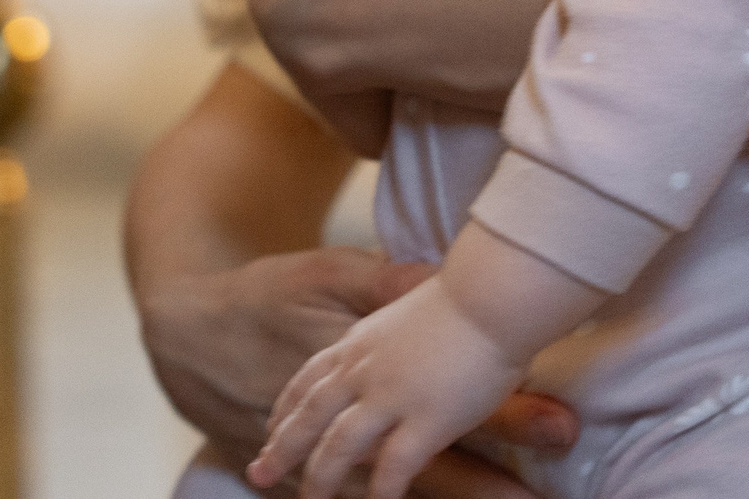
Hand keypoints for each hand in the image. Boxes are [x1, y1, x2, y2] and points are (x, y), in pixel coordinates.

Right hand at [138, 246, 572, 498]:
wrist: (188, 334)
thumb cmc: (265, 295)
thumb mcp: (321, 272)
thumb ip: (383, 284)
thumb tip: (438, 277)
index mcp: (352, 360)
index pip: (440, 393)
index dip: (502, 412)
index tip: (561, 425)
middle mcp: (340, 416)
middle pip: (424, 457)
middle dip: (486, 479)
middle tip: (541, 497)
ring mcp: (316, 452)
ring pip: (393, 488)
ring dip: (452, 496)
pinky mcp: (299, 473)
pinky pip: (352, 496)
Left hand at [251, 277, 530, 498]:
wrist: (492, 292)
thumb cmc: (469, 292)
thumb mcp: (411, 304)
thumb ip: (395, 331)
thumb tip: (400, 342)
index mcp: (361, 340)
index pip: (310, 378)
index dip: (288, 406)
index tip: (271, 426)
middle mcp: (365, 369)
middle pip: (311, 416)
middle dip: (282, 448)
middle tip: (258, 473)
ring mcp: (390, 396)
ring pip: (339, 447)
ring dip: (321, 479)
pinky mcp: (423, 421)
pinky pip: (392, 470)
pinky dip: (380, 494)